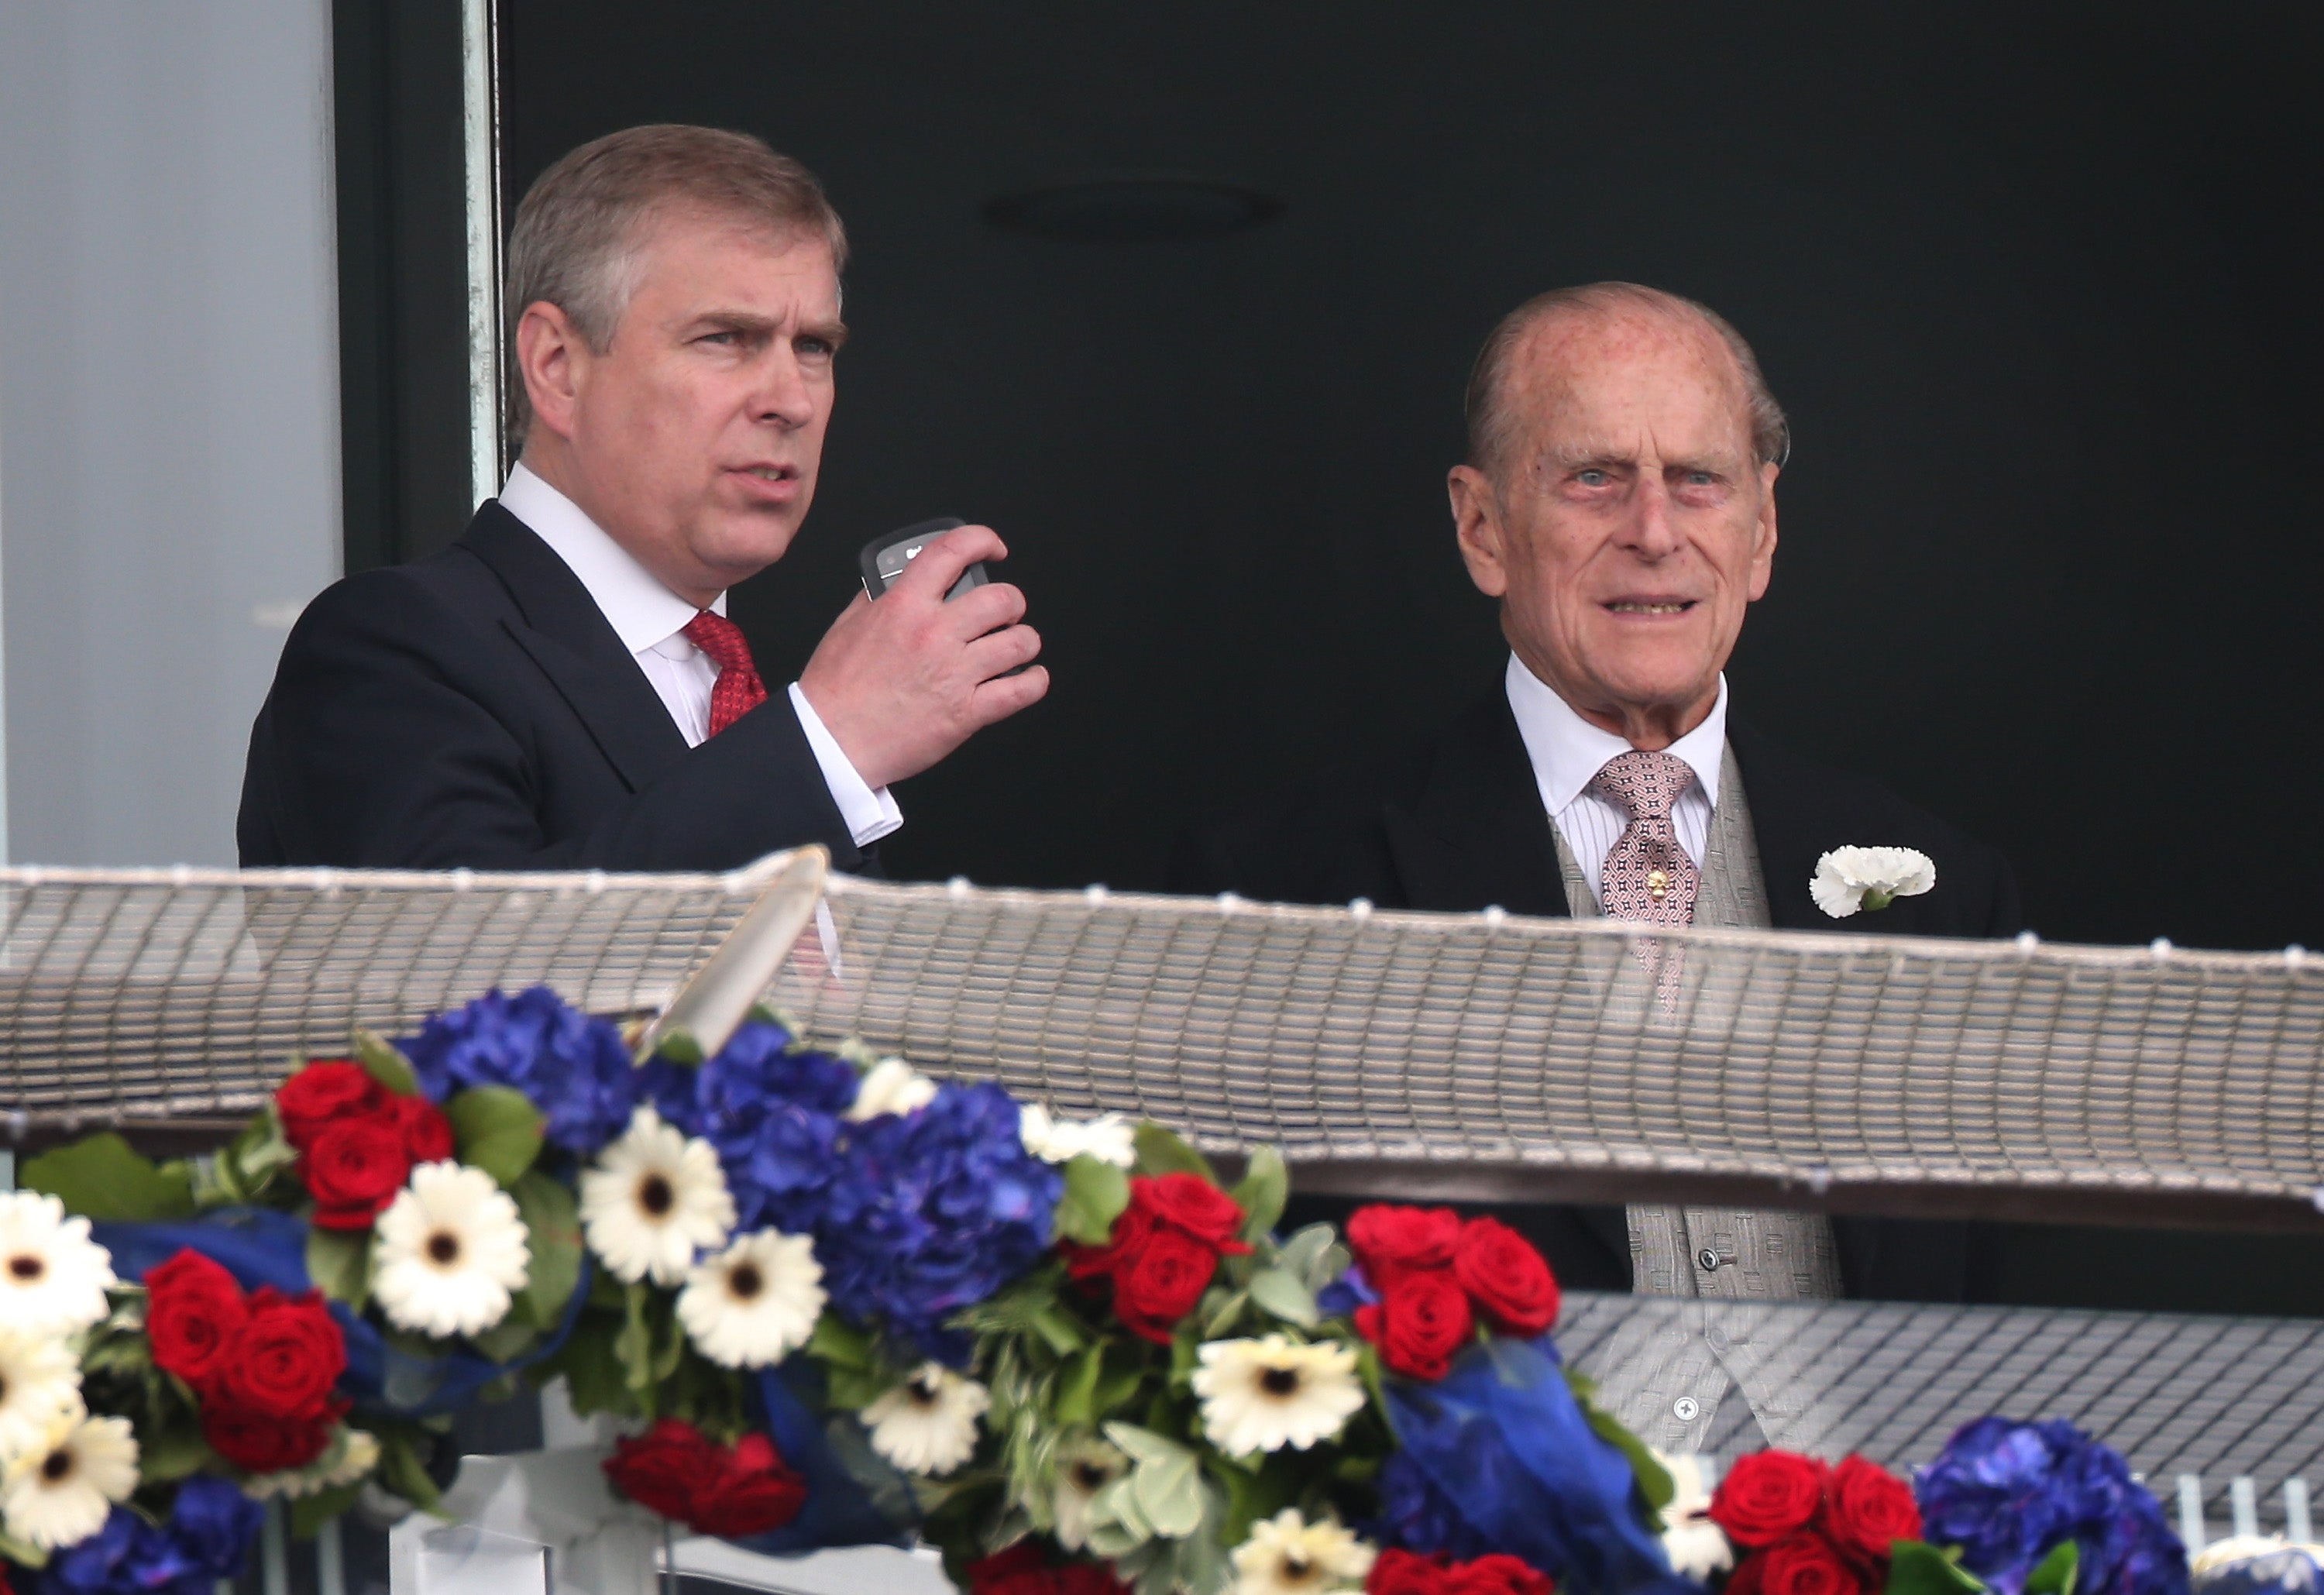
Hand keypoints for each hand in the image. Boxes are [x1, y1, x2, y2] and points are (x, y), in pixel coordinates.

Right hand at [797, 525, 1047, 788]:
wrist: (831, 741)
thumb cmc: (834, 690)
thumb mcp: (847, 625)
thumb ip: (879, 598)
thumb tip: (898, 579)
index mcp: (904, 606)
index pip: (953, 551)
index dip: (982, 539)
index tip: (992, 548)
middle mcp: (934, 634)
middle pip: (1001, 598)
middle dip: (1011, 602)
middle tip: (1004, 610)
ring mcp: (954, 673)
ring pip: (1020, 641)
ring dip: (1024, 640)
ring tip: (1016, 645)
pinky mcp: (967, 712)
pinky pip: (1021, 690)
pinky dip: (1034, 682)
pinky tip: (1030, 677)